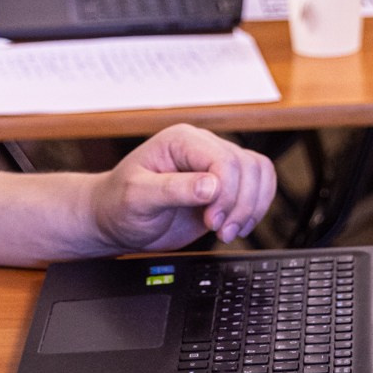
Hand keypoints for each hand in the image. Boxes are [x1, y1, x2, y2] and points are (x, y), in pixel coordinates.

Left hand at [92, 124, 276, 249]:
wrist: (114, 220)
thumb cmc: (118, 204)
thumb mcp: (137, 197)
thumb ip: (174, 189)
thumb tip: (211, 186)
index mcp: (181, 141)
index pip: (224, 159)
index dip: (226, 192)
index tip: (211, 220)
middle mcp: (202, 148)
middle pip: (247, 167)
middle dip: (240, 204)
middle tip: (219, 230)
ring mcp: (215, 167)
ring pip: (259, 174)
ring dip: (251, 207)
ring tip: (228, 231)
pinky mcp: (223, 187)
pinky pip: (257, 187)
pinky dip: (255, 209)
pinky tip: (235, 227)